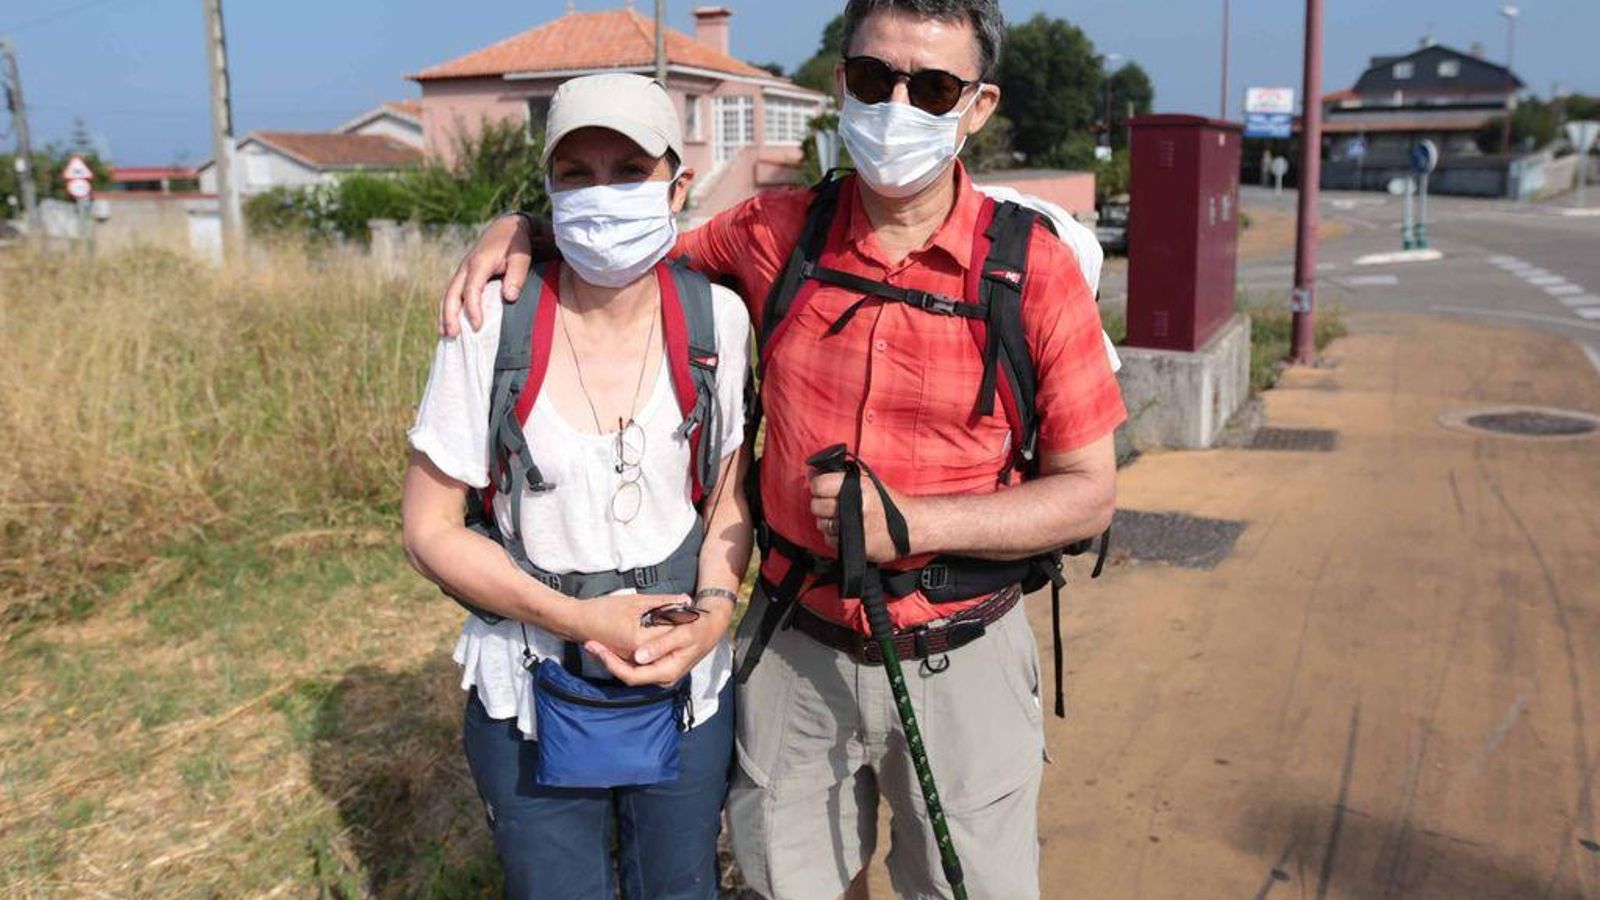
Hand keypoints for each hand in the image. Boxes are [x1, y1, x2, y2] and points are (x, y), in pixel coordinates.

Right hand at [438, 214, 533, 336]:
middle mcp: (465, 268)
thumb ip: (516, 276)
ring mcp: (462, 271)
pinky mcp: (463, 276)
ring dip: (445, 314)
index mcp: (479, 263)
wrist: (506, 228)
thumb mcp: (521, 256)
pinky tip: (448, 323)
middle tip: (452, 335)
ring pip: (448, 294)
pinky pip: (452, 293)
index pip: (471, 289)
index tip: (477, 327)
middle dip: (450, 315)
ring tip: (445, 334)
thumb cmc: (516, 243)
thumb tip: (509, 297)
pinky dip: (448, 308)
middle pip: (451, 293)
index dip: (473, 309)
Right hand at [566, 593, 684, 660]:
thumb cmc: (602, 609)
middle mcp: (636, 656)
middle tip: (686, 616)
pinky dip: (655, 644)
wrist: (576, 622)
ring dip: (666, 639)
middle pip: (665, 646)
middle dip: (677, 632)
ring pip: (657, 652)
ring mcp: (630, 660)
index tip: (691, 610)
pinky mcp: (626, 660)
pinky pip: (646, 655)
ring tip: (674, 623)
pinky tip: (658, 632)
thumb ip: (663, 601)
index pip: (670, 634)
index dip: (683, 622)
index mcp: (639, 641)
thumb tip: (686, 600)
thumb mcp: (635, 601)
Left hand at [585, 603, 733, 686]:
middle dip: (607, 661)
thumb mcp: (681, 634)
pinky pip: (634, 665)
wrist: (710, 628)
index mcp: (666, 672)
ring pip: (629, 670)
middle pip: (626, 675)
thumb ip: (659, 645)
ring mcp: (658, 672)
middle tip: (590, 644)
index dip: (611, 664)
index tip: (597, 648)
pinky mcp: (656, 665)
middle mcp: (660, 677)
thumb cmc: (698, 629)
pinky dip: (621, 656)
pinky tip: (609, 645)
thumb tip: (638, 657)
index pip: (631, 675)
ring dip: (611, 659)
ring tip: (595, 644)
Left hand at [808, 471, 913, 562]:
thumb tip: (811, 473)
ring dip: (828, 522)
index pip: (818, 485)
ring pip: (822, 524)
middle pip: (816, 506)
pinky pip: (830, 541)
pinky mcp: (856, 545)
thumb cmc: (889, 503)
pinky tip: (849, 532)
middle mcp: (855, 505)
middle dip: (822, 506)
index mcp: (857, 486)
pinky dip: (835, 537)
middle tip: (834, 506)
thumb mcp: (868, 482)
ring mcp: (854, 527)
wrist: (913, 526)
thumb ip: (841, 477)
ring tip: (845, 519)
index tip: (823, 490)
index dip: (818, 487)